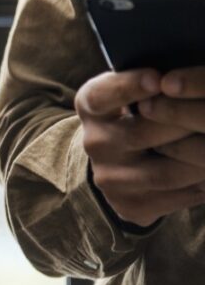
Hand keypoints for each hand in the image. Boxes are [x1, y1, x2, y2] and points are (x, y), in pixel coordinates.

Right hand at [76, 69, 204, 226]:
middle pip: (143, 133)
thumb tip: (183, 80)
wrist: (119, 161)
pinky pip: (177, 197)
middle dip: (184, 122)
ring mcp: (110, 178)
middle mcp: (94, 143)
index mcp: (91, 106)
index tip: (158, 79)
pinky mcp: (130, 205)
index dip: (129, 87)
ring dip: (202, 158)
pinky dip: (203, 184)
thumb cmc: (139, 112)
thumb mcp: (133, 90)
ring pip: (167, 172)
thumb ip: (153, 82)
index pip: (103, 96)